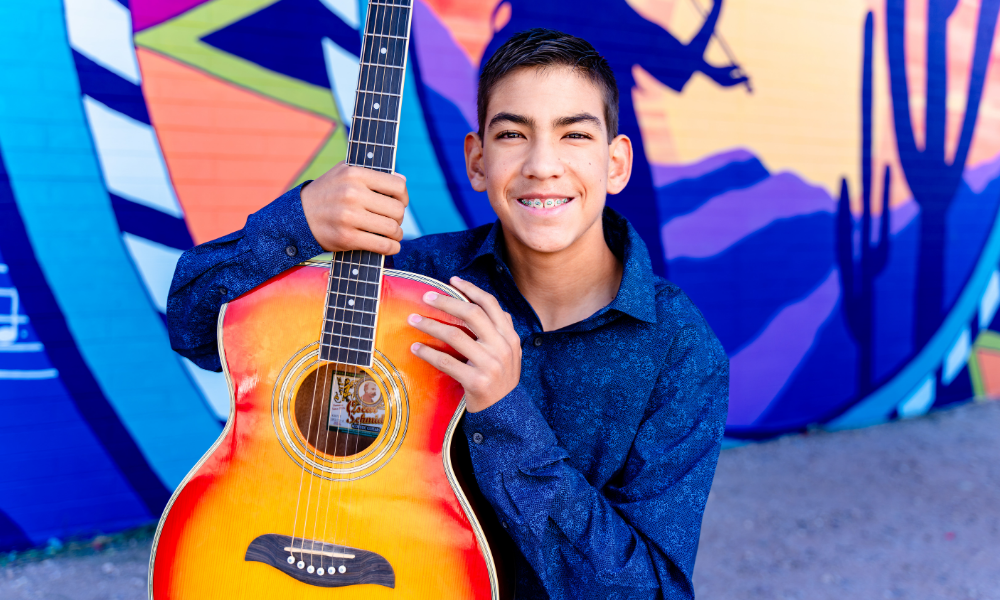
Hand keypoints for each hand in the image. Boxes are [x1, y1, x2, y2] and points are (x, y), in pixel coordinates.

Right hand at [300, 161, 408, 254]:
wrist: (299, 216)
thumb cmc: (327, 193)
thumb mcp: (344, 173)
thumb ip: (372, 173)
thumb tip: (402, 180)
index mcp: (355, 174)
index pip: (397, 186)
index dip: (403, 197)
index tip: (399, 203)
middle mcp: (352, 193)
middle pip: (397, 210)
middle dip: (399, 219)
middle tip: (392, 221)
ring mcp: (349, 216)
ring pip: (392, 228)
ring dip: (397, 234)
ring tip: (391, 234)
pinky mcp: (347, 237)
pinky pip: (382, 245)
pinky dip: (391, 248)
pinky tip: (390, 246)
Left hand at [408, 277, 520, 412]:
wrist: (506, 413)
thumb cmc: (502, 380)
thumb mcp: (510, 353)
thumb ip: (501, 330)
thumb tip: (485, 304)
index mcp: (510, 336)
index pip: (490, 304)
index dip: (470, 289)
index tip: (452, 280)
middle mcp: (502, 347)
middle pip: (471, 314)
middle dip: (446, 301)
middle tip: (426, 297)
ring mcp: (490, 364)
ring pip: (455, 335)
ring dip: (430, 325)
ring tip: (414, 320)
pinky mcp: (476, 381)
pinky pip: (446, 362)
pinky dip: (428, 353)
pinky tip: (416, 348)